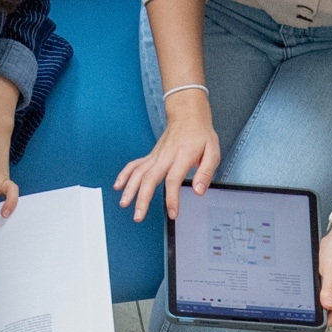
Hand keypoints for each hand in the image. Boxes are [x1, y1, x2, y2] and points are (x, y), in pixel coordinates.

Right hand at [113, 100, 219, 221]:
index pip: (173, 180)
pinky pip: (135, 165)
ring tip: (124, 204)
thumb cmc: (201, 135)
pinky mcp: (151, 156)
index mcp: (182, 157)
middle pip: (150, 178)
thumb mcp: (213, 152)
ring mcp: (156, 156)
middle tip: (138, 216)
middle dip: (142, 198)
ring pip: (139, 172)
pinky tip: (118, 186)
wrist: (188, 116)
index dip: (172, 198)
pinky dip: (125, 175)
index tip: (172, 213)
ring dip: (130, 189)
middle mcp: (165, 156)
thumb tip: (199, 191)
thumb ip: (206, 172)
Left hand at [317, 218, 331, 325]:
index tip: (310, 316)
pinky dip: (319, 293)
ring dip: (318, 302)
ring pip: (328, 304)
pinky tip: (313, 287)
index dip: (322, 320)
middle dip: (318, 311)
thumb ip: (330, 288)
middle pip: (331, 313)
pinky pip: (327, 295)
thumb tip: (328, 306)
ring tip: (309, 294)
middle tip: (305, 303)